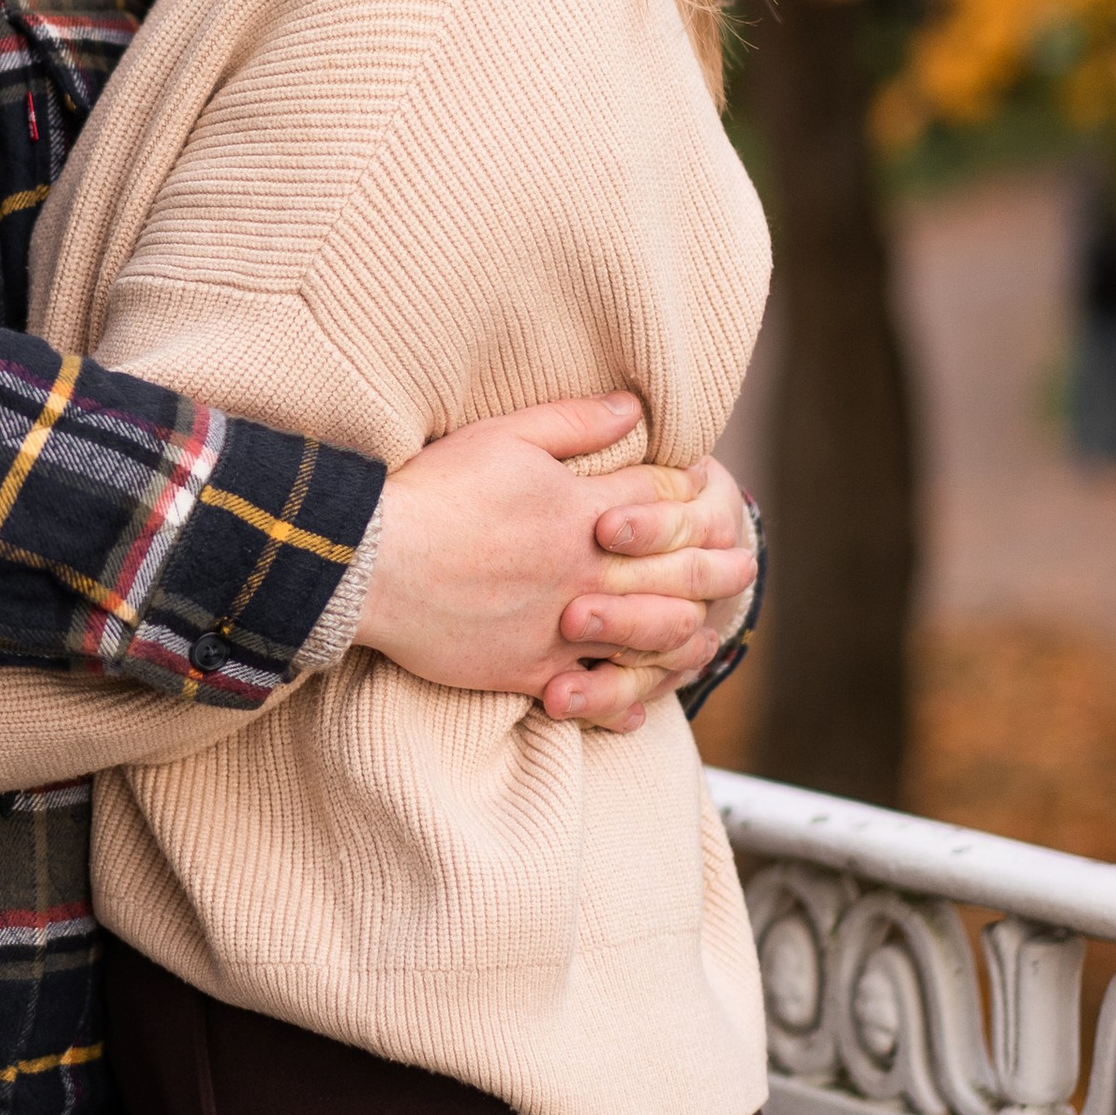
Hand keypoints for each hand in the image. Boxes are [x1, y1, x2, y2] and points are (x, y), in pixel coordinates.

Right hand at [357, 400, 753, 725]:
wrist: (370, 563)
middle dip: (718, 567)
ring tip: (707, 637)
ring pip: (646, 638)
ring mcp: (559, 626)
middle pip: (674, 571)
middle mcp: (584, 572)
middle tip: (746, 567)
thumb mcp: (503, 434)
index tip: (708, 493)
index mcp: (582, 511)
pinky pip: (589, 693)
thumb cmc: (432, 492)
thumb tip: (636, 406)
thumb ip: (576, 422)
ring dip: (685, 636)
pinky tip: (639, 708)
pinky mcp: (527, 669)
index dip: (692, 496)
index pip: (663, 502)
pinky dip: (620, 701)